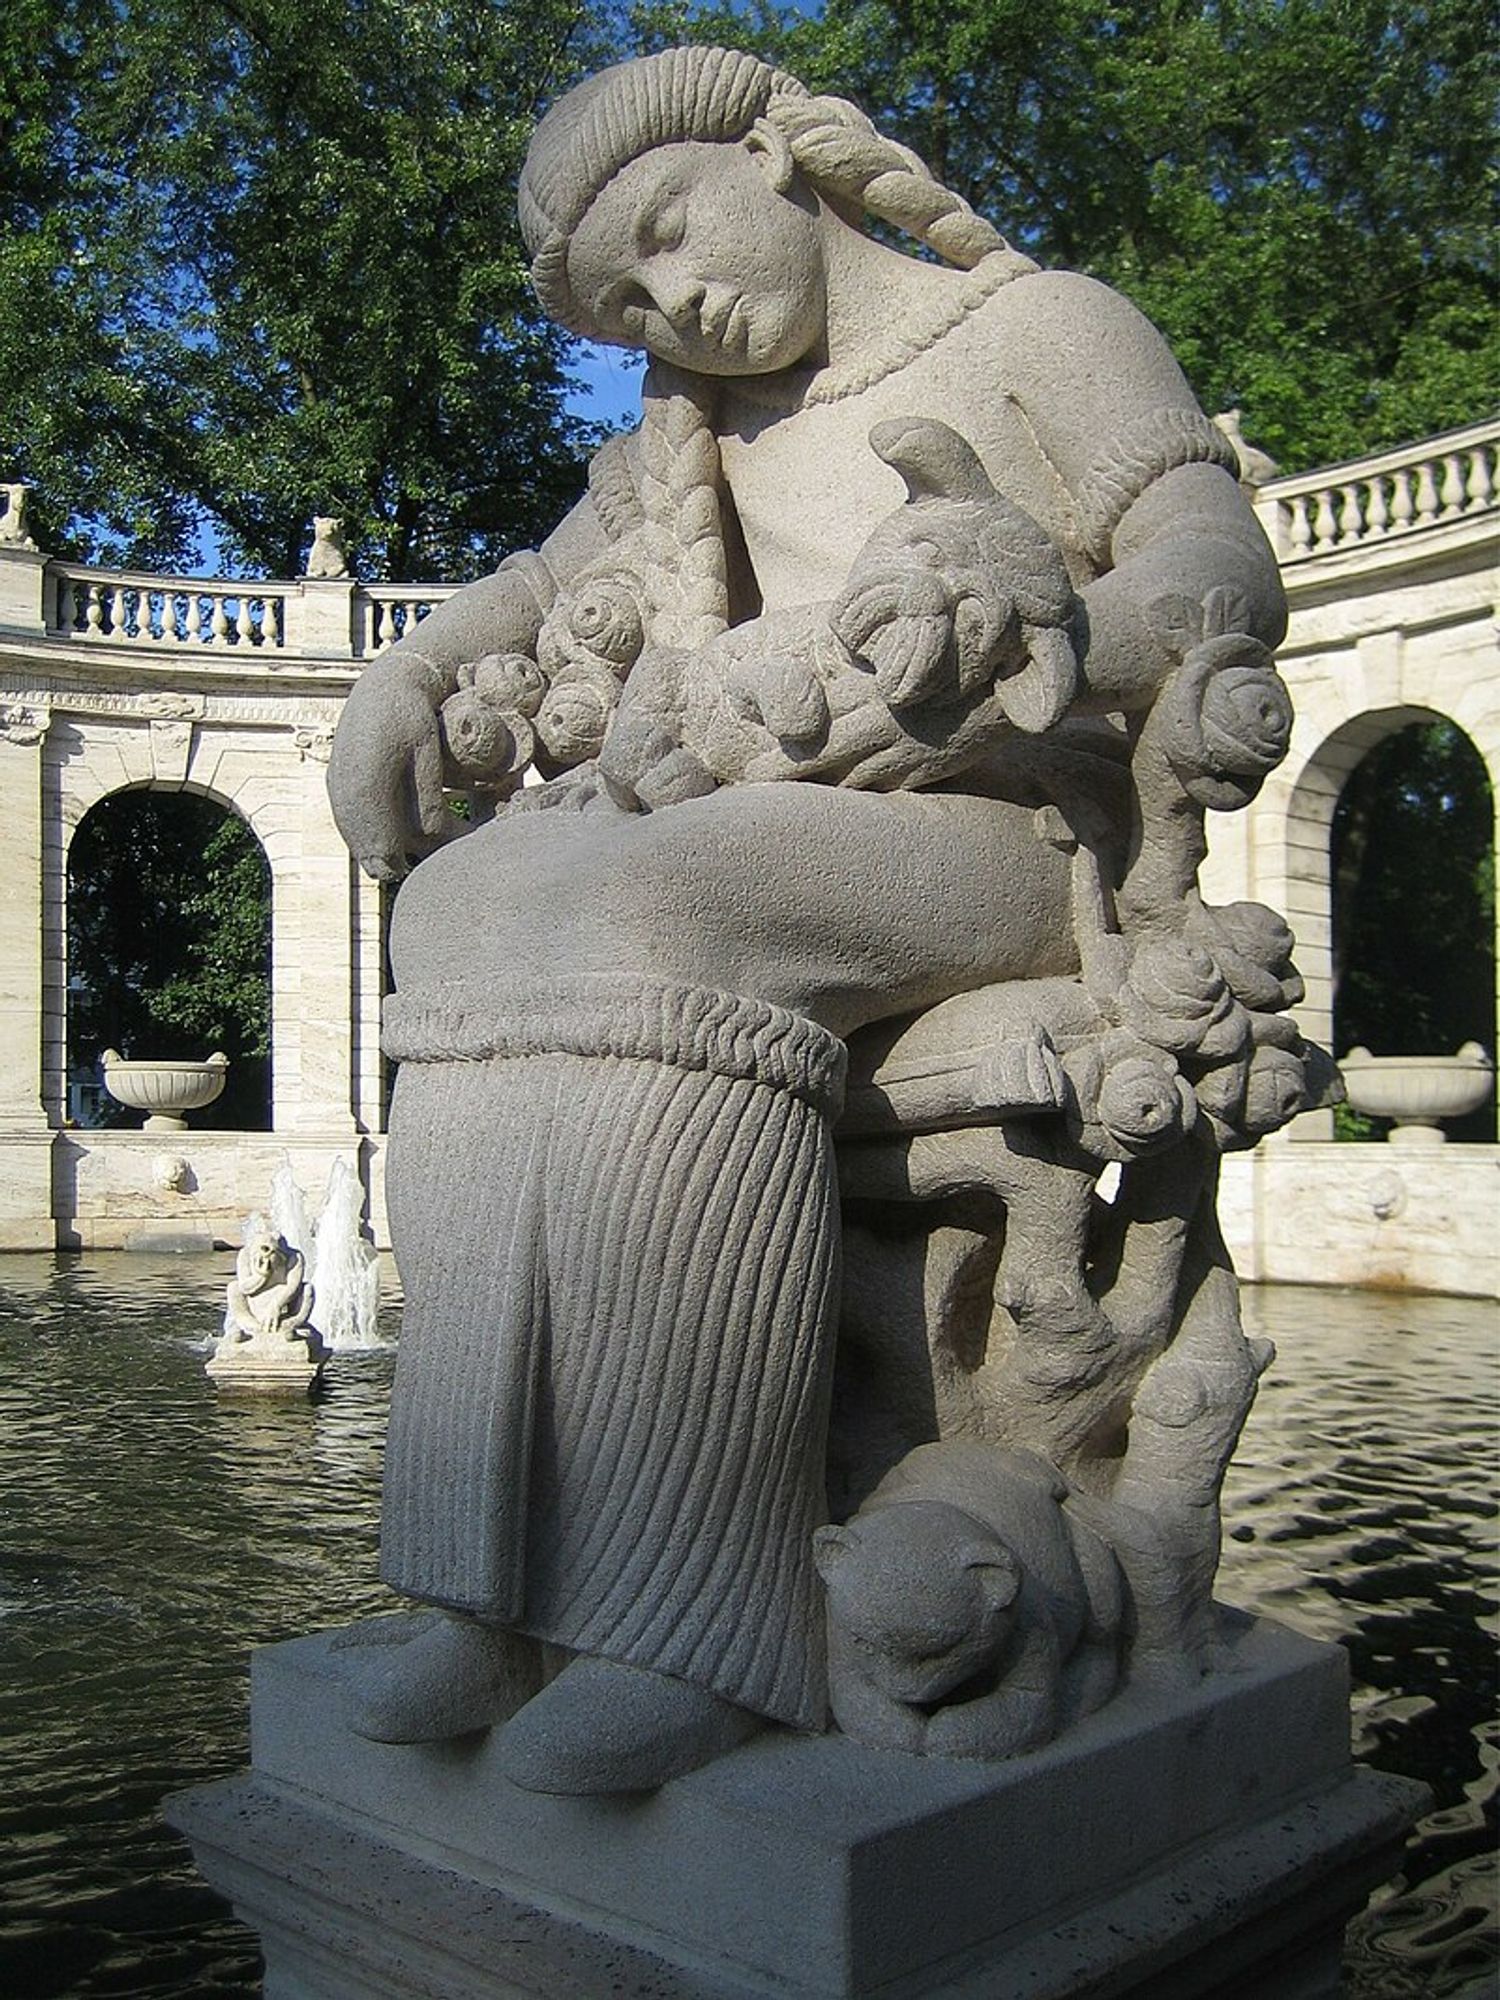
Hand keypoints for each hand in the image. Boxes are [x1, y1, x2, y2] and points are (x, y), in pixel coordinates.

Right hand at [328, 652, 455, 879]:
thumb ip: (428, 799)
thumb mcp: (428, 755)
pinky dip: (371, 837)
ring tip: (414, 853)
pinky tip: (393, 840)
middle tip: (426, 861)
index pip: (385, 847)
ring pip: (357, 841)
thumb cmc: (413, 718)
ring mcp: (335, 789)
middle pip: (368, 850)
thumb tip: (428, 840)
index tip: (435, 863)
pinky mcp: (335, 785)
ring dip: (382, 852)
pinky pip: (350, 826)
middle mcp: (344, 791)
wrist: (382, 688)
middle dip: (398, 862)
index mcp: (367, 785)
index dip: (411, 862)